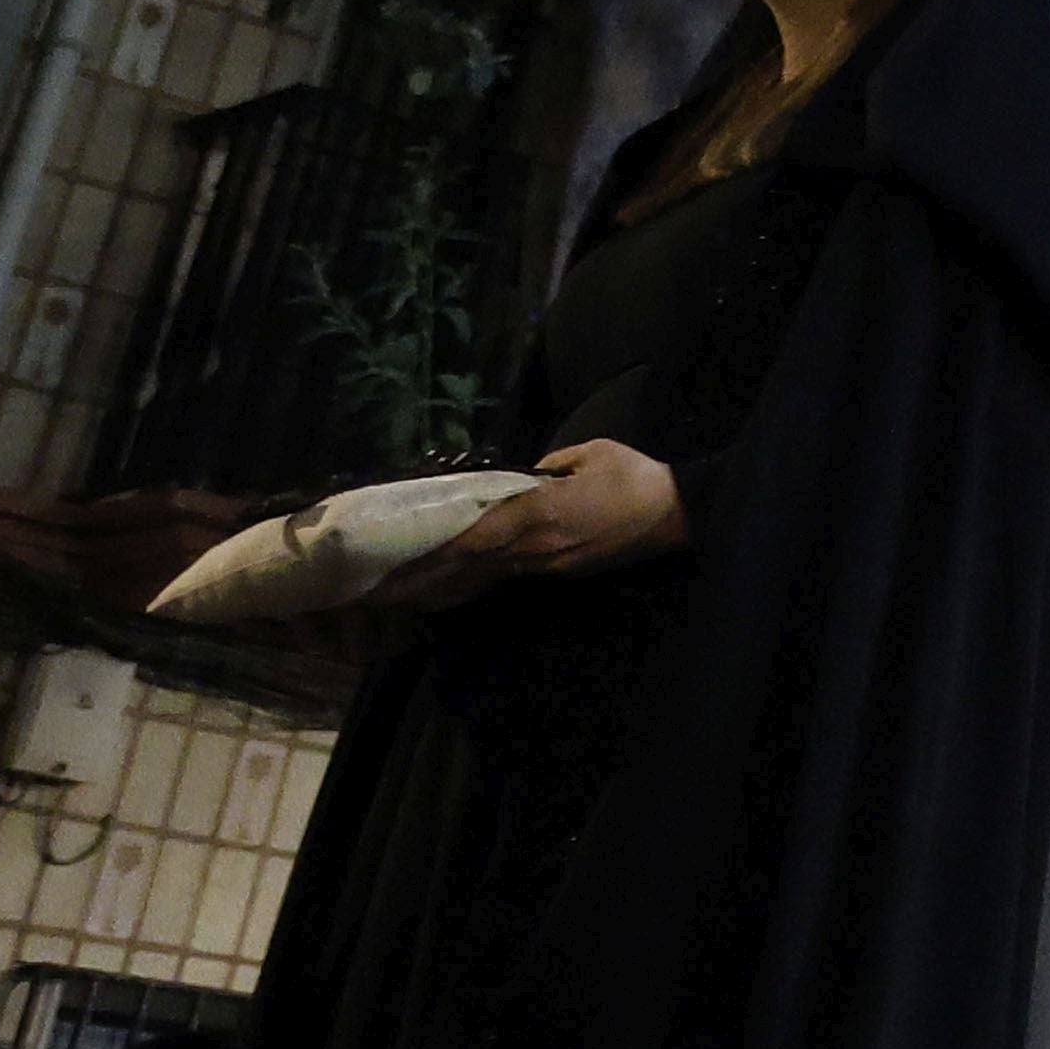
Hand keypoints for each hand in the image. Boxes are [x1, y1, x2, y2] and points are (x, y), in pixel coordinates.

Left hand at [386, 438, 687, 603]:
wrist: (677, 515)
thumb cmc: (635, 477)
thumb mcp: (590, 453)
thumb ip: (549, 465)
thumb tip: (522, 477)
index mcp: (538, 515)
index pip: (472, 539)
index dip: (430, 555)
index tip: (392, 565)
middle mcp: (534, 548)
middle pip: (465, 568)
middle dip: (419, 580)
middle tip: (372, 591)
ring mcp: (545, 566)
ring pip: (480, 579)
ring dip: (438, 588)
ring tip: (396, 595)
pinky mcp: (558, 574)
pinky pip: (503, 579)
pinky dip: (469, 586)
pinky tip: (447, 591)